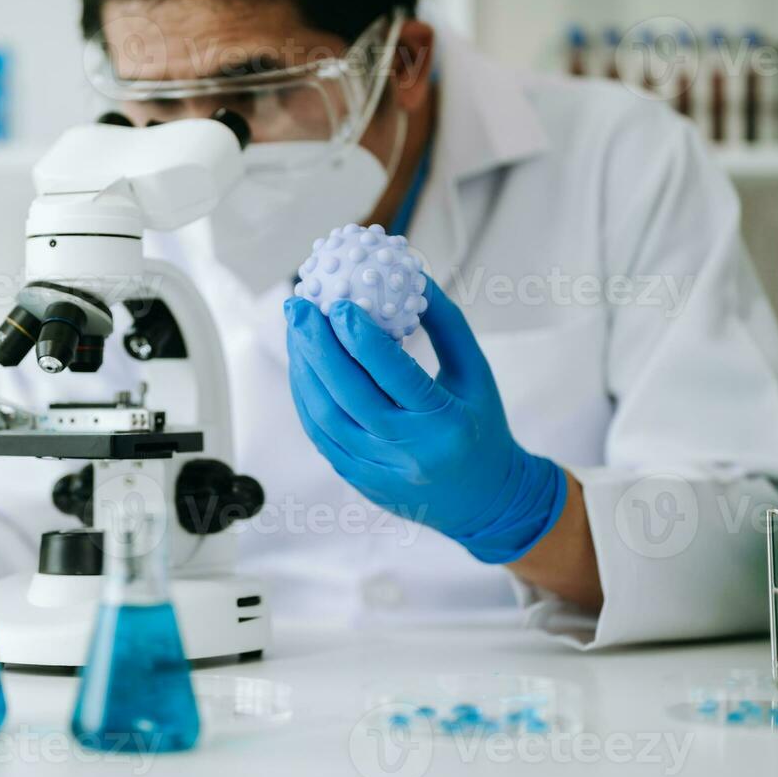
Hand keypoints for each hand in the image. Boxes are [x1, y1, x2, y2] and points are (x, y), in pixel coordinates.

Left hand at [284, 276, 565, 563]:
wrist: (482, 500)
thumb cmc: (481, 427)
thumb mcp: (475, 373)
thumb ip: (446, 324)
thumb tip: (413, 276)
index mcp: (446, 423)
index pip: (397, 376)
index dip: (363, 338)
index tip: (338, 304)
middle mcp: (410, 451)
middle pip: (350, 395)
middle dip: (318, 346)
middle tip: (299, 308)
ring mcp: (379, 470)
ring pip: (326, 417)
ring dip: (304, 369)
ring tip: (295, 330)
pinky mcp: (357, 479)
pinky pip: (320, 435)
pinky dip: (306, 396)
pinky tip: (301, 365)